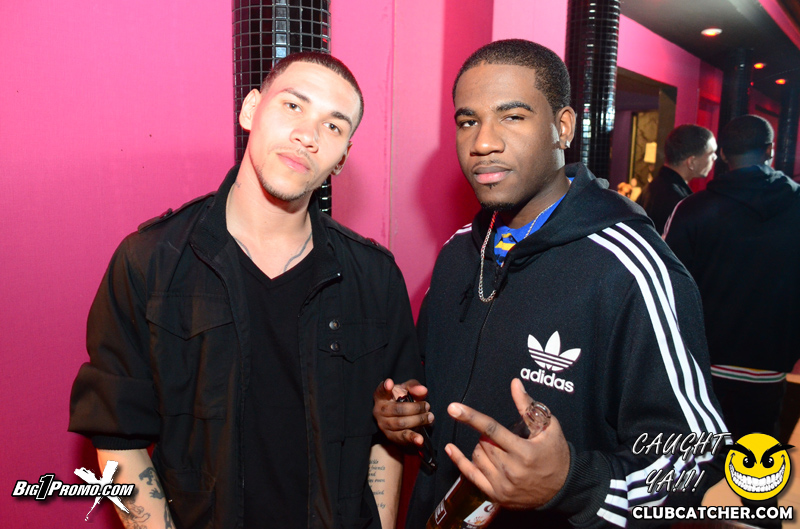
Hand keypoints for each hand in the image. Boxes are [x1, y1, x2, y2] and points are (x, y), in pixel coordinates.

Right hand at [373, 378, 432, 445]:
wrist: (400, 418)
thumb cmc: (402, 400)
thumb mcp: (407, 390)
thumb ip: (414, 387)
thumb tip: (423, 390)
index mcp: (381, 397)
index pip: (381, 391)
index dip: (385, 387)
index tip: (390, 384)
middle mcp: (379, 411)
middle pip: (398, 409)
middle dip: (416, 408)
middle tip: (427, 406)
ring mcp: (384, 425)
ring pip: (402, 423)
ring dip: (418, 420)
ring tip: (429, 417)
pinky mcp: (391, 437)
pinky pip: (402, 438)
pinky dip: (412, 438)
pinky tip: (420, 439)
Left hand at [444, 378, 569, 508]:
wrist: (563, 489)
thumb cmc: (556, 454)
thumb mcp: (548, 428)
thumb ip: (528, 406)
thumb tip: (514, 384)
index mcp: (524, 452)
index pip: (492, 429)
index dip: (471, 417)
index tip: (453, 407)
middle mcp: (511, 470)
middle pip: (483, 443)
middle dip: (488, 436)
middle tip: (503, 439)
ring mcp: (502, 485)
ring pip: (477, 457)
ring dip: (482, 449)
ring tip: (498, 451)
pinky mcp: (496, 495)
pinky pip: (470, 475)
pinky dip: (459, 461)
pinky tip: (450, 449)